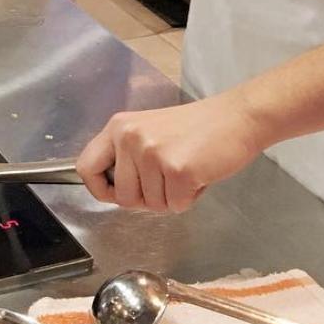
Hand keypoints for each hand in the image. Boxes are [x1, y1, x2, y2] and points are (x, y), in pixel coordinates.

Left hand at [76, 93, 266, 212]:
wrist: (237, 117)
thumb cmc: (196, 128)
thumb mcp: (149, 131)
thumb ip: (127, 156)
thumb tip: (113, 192)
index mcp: (119, 126)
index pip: (86, 167)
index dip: (101, 190)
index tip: (118, 194)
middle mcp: (129, 137)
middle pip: (123, 197)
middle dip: (147, 199)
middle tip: (169, 178)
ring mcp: (152, 152)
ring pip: (152, 205)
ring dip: (172, 197)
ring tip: (186, 168)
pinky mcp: (178, 169)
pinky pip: (176, 206)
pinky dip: (190, 198)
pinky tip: (199, 174)